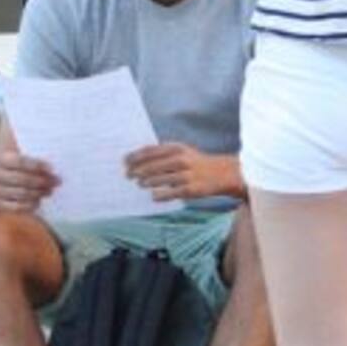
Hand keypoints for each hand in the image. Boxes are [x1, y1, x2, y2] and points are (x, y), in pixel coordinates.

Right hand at [0, 148, 59, 214]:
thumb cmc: (5, 167)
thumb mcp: (10, 155)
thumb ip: (25, 152)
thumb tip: (47, 152)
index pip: (20, 161)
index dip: (37, 165)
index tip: (52, 168)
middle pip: (22, 179)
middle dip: (42, 181)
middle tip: (56, 182)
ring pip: (20, 193)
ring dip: (38, 193)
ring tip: (49, 191)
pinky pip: (14, 207)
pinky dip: (28, 205)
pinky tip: (38, 202)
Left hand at [125, 144, 243, 201]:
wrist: (222, 173)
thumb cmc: (195, 162)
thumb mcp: (181, 151)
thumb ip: (161, 153)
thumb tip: (136, 159)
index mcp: (176, 148)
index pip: (150, 151)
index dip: (135, 156)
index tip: (124, 161)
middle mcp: (181, 160)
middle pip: (152, 165)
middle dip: (137, 171)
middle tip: (128, 175)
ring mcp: (186, 175)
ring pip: (160, 179)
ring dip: (147, 182)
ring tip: (139, 184)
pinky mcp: (191, 189)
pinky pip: (171, 193)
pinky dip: (160, 195)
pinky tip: (153, 197)